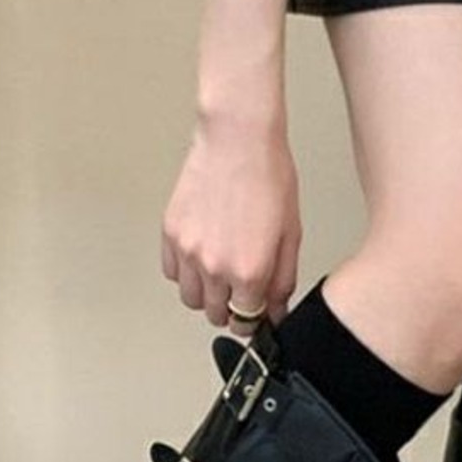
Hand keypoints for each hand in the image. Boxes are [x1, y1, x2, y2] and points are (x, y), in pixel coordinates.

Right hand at [160, 109, 300, 335]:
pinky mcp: (171, 234)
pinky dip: (185, 273)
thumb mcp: (290, 236)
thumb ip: (282, 281)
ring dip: (206, 295)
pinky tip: (201, 257)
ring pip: (191, 299)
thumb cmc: (268, 178)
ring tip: (220, 274)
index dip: (253, 319)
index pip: (245, 322)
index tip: (254, 312)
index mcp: (248, 272)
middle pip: (215, 315)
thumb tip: (275, 310)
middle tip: (240, 291)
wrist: (238, 140)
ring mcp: (188, 252)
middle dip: (230, 310)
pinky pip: (172, 273)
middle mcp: (214, 268)